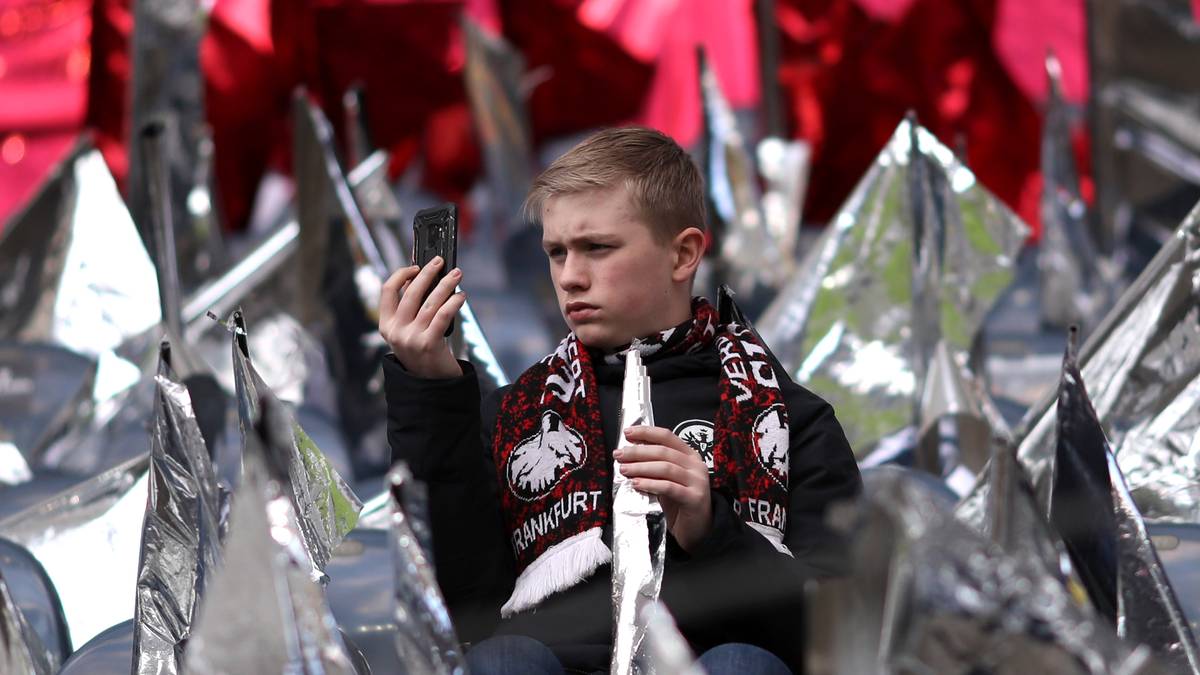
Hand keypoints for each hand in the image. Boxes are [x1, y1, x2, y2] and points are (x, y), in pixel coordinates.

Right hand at [378, 256, 465, 378]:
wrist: (431, 382)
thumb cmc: (422, 351)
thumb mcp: (408, 331)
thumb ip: (411, 308)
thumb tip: (423, 277)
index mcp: (386, 325)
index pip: (387, 291)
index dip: (401, 275)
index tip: (415, 266)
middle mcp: (396, 331)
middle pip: (411, 293)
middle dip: (427, 273)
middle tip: (440, 261)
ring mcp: (412, 338)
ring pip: (430, 302)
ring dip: (445, 285)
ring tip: (456, 275)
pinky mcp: (429, 344)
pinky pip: (443, 315)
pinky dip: (453, 302)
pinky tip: (461, 296)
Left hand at [615, 426, 712, 551]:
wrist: (698, 528)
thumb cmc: (679, 501)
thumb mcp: (667, 479)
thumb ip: (654, 466)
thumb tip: (628, 454)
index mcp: (689, 455)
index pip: (667, 437)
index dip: (646, 432)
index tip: (627, 433)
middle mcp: (696, 465)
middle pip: (663, 451)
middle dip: (638, 451)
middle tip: (619, 455)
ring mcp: (698, 481)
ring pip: (666, 467)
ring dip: (641, 467)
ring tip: (624, 470)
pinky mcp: (694, 498)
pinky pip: (669, 487)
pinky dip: (651, 484)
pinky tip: (636, 484)